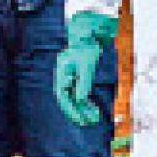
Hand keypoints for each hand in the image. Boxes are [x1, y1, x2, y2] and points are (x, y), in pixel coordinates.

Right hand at [54, 11, 117, 127]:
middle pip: (67, 99)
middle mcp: (63, 76)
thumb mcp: (87, 66)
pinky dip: (85, 102)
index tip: (80, 119)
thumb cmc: (88, 48)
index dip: (70, 109)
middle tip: (89, 122)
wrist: (90, 34)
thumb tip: (81, 100)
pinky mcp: (77, 77)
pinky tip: (93, 108)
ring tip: (94, 117)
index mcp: (62, 72)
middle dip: (77, 112)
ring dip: (82, 108)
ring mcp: (70, 77)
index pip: (62, 96)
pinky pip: (79, 93)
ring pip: (73, 97)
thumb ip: (83, 83)